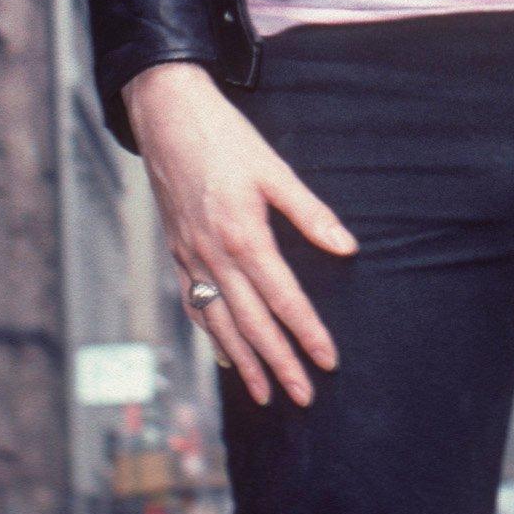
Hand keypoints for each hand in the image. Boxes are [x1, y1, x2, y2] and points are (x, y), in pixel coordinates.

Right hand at [126, 61, 357, 405]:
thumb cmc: (226, 138)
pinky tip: (226, 354)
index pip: (284, 298)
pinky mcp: (177, 251)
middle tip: (303, 397)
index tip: (328, 361)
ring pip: (219, 322)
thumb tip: (346, 247)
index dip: (308, 333)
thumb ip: (311, 213)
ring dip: (245, 362)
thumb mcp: (276, 170)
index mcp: (244, 235)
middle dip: (279, 364)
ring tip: (266, 395)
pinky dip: (212, 335)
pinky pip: (196, 304)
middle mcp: (214, 255)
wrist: (166, 116)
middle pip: (252, 323)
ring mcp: (191, 257)